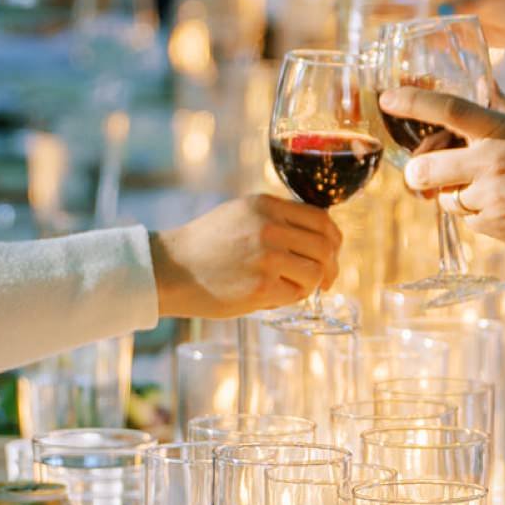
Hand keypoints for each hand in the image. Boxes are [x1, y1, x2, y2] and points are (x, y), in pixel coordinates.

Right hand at [150, 196, 340, 318]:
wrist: (170, 269)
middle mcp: (269, 227)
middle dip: (330, 267)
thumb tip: (319, 236)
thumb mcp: (240, 214)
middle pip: (325, 248)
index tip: (332, 254)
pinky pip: (295, 295)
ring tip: (289, 288)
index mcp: (266, 205)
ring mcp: (267, 257)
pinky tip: (270, 297)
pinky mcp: (261, 287)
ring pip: (315, 274)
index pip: (321, 219)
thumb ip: (276, 218)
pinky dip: (289, 299)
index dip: (333, 240)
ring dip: (309, 285)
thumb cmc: (205, 245)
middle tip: (326, 281)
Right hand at [365, 0, 504, 44]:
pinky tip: (380, 55)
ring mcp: (431, 1)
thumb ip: (463, 2)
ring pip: (391, 5)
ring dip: (372, 17)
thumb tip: (436, 13)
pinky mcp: (439, 24)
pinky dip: (392, 36)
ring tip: (352, 37)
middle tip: (343, 18)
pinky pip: (407, 27)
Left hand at [381, 87, 504, 259]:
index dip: (413, 101)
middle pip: (425, 168)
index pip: (448, 108)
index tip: (387, 98)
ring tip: (491, 193)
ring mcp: (489, 197)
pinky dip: (479, 216)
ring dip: (456, 196)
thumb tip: (484, 83)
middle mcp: (490, 161)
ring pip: (446, 198)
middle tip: (425, 175)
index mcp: (501, 130)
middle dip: (419, 174)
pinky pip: (468, 221)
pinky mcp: (493, 227)